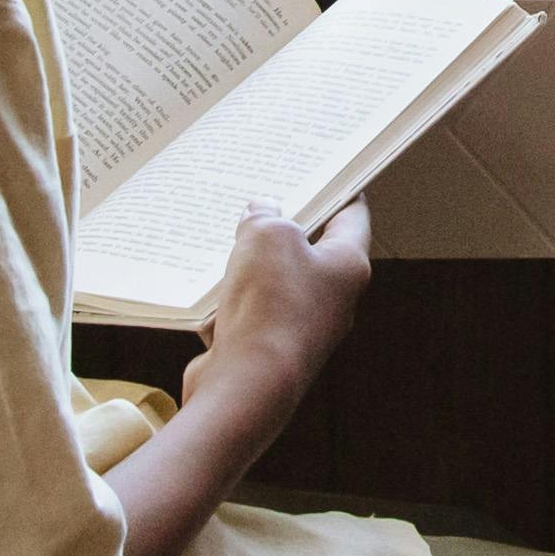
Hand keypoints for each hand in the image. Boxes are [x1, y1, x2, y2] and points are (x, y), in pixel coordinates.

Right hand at [183, 203, 371, 429]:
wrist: (247, 386)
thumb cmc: (270, 306)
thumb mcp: (265, 236)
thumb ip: (264, 216)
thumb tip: (260, 212)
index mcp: (347, 266)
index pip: (351, 216)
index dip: (337, 189)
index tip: (324, 169)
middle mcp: (332, 299)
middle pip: (309, 250)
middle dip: (282, 225)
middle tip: (258, 197)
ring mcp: (299, 327)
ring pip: (274, 282)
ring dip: (248, 264)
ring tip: (222, 237)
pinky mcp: (266, 349)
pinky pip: (247, 314)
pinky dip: (227, 302)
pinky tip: (203, 288)